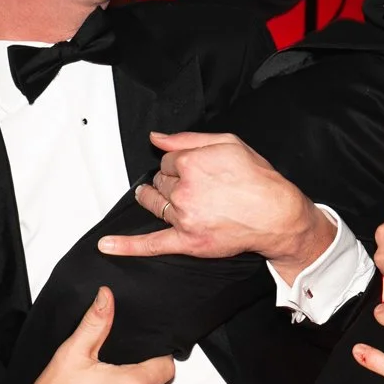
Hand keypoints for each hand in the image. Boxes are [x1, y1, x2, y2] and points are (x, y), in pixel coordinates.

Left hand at [96, 132, 336, 280]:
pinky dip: (127, 246)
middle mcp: (184, 189)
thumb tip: (158, 137)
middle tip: (189, 184)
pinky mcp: (187, 241)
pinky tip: (107, 245)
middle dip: (169, 180)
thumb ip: (188, 138)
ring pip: (154, 204)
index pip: (168, 160)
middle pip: (159, 182)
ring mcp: (184, 217)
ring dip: (151, 199)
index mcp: (191, 162)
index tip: (193, 167)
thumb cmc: (258, 179)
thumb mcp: (229, 143)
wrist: (276, 215)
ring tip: (151, 196)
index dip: (179, 162)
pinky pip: (152, 243)